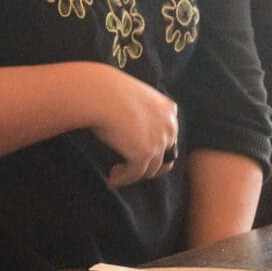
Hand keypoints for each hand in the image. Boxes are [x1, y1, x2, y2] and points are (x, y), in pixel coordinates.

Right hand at [89, 65, 178, 187]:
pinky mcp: (145, 153)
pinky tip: (111, 179)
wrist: (101, 94)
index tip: (137, 153)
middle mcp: (170, 126)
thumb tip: (132, 133)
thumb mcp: (135, 98)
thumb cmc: (110, 91)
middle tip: (129, 168)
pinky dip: (123, 179)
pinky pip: (135, 174)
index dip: (156, 149)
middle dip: (148, 165)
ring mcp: (159, 141)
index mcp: (169, 110)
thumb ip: (142, 113)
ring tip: (116, 173)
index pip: (169, 137)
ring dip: (134, 175)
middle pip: (164, 156)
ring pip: (151, 169)